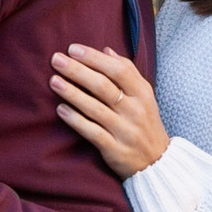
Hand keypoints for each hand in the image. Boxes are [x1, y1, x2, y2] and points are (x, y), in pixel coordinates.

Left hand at [51, 44, 169, 177]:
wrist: (157, 162)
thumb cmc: (145, 123)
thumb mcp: (144, 96)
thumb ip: (127, 72)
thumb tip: (106, 50)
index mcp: (142, 94)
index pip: (118, 69)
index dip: (94, 58)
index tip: (73, 49)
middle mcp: (134, 110)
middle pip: (103, 86)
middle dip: (78, 71)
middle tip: (56, 59)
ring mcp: (124, 131)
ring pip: (95, 108)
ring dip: (72, 93)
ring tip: (54, 81)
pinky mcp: (115, 149)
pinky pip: (92, 132)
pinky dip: (76, 120)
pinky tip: (61, 109)